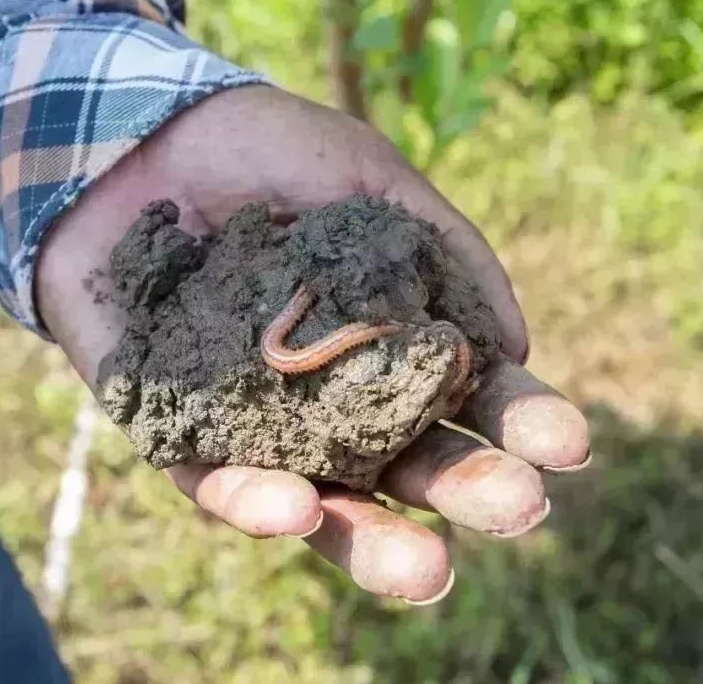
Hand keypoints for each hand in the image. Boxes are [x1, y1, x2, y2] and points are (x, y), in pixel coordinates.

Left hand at [36, 85, 589, 603]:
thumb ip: (445, 249)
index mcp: (387, 341)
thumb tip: (521, 347)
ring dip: (373, 541)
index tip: (566, 440)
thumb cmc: (264, 149)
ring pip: (321, 503)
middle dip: (465, 488)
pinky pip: (211, 482)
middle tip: (517, 505)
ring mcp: (255, 419)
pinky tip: (291, 508)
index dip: (517, 421)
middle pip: (406, 462)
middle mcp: (330, 395)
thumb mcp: (369, 178)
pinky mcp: (174, 428)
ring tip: (430, 571)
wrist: (136, 131)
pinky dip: (249, 500)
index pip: (465, 395)